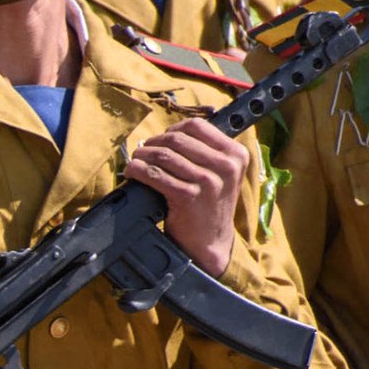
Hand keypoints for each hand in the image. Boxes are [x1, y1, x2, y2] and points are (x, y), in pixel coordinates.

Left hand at [126, 113, 250, 276]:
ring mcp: (208, 182)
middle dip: (154, 143)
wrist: (210, 241)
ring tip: (135, 161)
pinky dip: (139, 171)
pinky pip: (156, 175)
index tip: (162, 139)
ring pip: (164, 155)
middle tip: (142, 151)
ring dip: (143, 156)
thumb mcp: (220, 174)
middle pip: (178, 139)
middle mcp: (225, 166)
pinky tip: (133, 173)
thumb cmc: (209, 204)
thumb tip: (169, 133)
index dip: (173, 129)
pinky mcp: (189, 197)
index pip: (198, 127)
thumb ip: (205, 151)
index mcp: (236, 154)